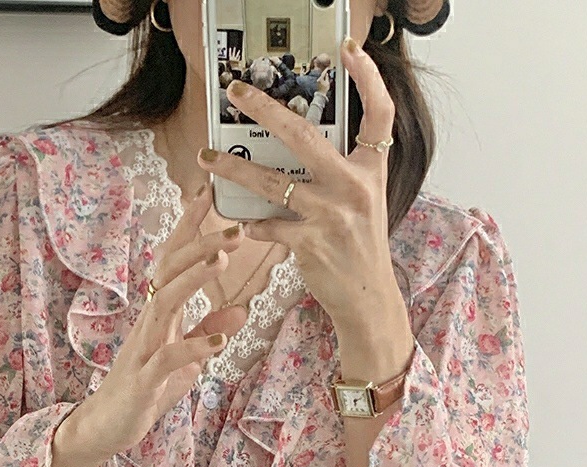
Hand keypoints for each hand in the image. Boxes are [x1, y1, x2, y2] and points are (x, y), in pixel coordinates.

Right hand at [78, 188, 247, 457]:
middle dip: (200, 246)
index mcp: (160, 313)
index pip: (173, 262)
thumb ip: (207, 332)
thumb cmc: (145, 387)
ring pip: (165, 303)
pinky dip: (193, 347)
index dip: (189, 229)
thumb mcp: (184, 358)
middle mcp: (149, 322)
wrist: (107, 425)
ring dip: (193, 280)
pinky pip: (168, 358)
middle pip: (170, 272)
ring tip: (222, 262)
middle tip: (235, 227)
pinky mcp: (144, 379)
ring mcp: (143, 348)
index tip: (208, 196)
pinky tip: (220, 342)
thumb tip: (241, 310)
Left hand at [197, 38, 399, 330]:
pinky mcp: (311, 243)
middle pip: (306, 136)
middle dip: (265, 109)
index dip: (368, 78)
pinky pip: (268, 225)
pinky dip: (250, 223)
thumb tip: (296, 149)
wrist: (367, 297)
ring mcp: (332, 215)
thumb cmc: (360, 247)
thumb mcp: (364, 202)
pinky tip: (239, 221)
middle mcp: (354, 186)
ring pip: (273, 181)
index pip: (379, 114)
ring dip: (234, 168)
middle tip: (236, 93)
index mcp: (371, 170)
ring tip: (207, 157)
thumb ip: (341, 173)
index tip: (349, 49)